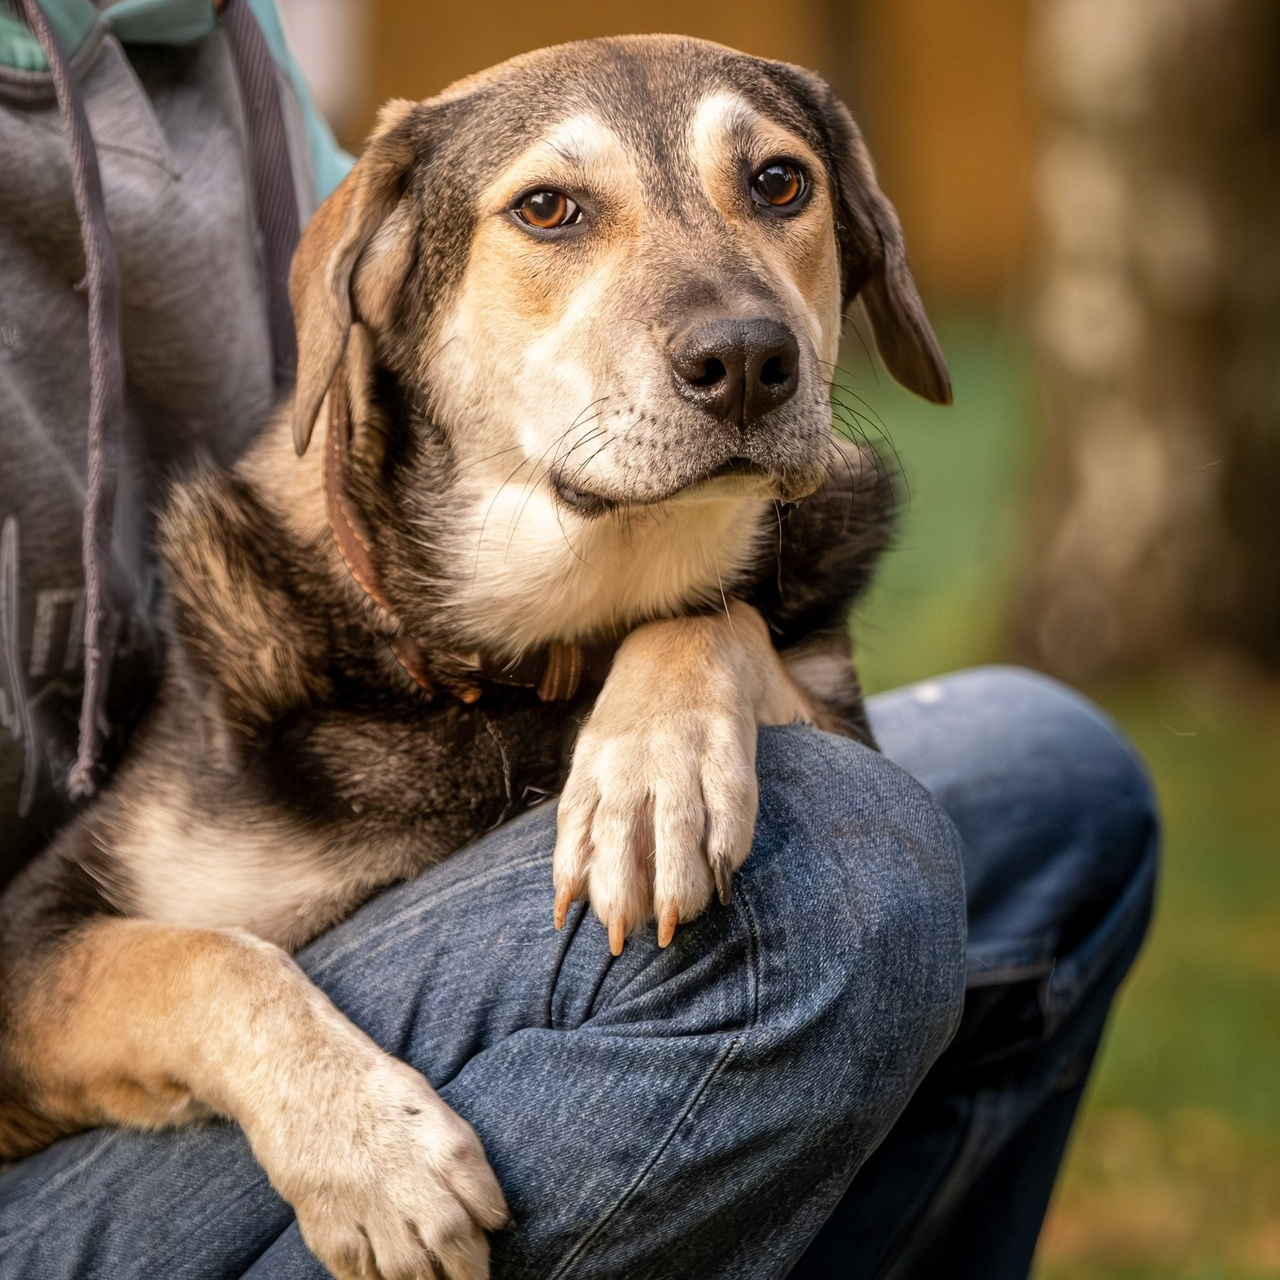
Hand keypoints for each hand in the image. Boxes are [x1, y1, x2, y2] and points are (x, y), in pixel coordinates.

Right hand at [553, 601, 814, 952]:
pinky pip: (576, 813)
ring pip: (619, 823)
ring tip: (622, 933)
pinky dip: (569, 861)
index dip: (727, 838)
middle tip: (675, 931)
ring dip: (617, 881)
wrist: (674, 622)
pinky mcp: (590, 758)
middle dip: (671, 876)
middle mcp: (672, 742)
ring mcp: (625, 752)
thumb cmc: (741, 676)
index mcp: (724, 727)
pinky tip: (569, 906)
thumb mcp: (782, 696)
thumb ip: (814, 740)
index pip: (730, 790)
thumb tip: (870, 779)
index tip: (726, 884)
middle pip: (674, 817)